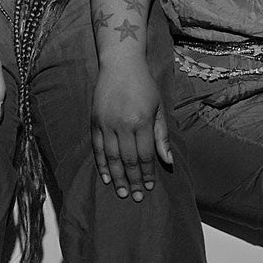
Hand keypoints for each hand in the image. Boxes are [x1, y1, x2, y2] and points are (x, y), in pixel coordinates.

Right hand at [91, 50, 173, 199]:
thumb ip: (161, 135)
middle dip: (134, 180)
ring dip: (118, 177)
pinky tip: (106, 177)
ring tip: (123, 192)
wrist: (120, 64)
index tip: (149, 187)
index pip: (145, 155)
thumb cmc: (144, 85)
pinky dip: (101, 164)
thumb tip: (168, 161)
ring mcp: (107, 123)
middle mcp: (123, 125)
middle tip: (136, 197)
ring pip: (112, 157)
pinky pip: (98, 148)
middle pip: (128, 160)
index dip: (148, 173)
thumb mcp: (159, 107)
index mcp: (141, 122)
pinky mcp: (95, 121)